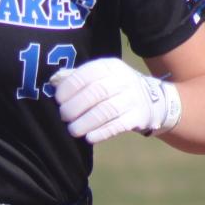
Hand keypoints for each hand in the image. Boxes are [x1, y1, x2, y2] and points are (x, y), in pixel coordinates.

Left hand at [51, 58, 181, 142]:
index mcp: (110, 66)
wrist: (152, 99)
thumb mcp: (99, 76)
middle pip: (97, 92)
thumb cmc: (113, 88)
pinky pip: (118, 125)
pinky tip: (89, 137)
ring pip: (107, 110)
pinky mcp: (138, 117)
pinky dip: (102, 132)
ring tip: (73, 130)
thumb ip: (76, 78)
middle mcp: (123, 80)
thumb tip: (52, 82)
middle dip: (76, 106)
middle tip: (64, 116)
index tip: (58, 99)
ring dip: (86, 122)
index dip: (70, 86)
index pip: (88, 73)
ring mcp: (133, 98)